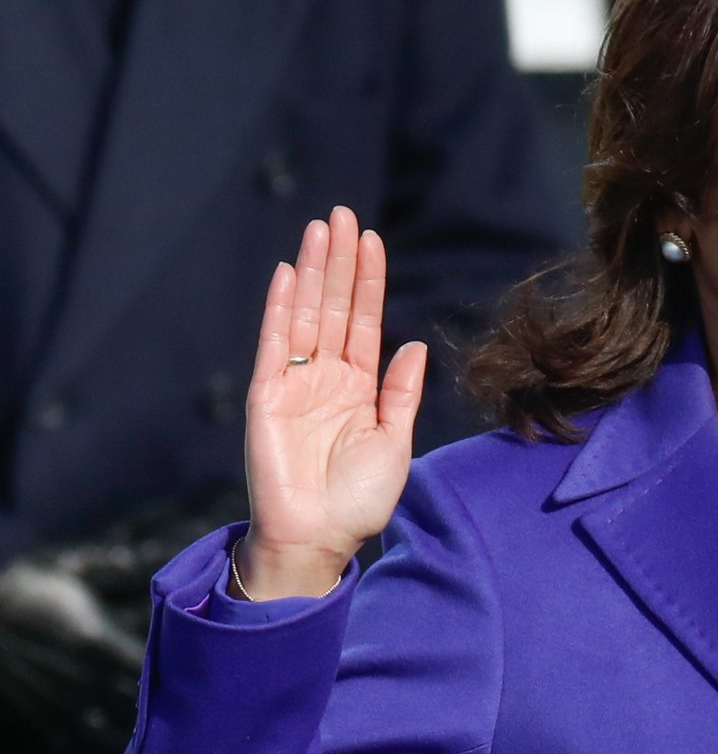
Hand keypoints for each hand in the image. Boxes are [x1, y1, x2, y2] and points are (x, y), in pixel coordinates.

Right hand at [239, 209, 426, 597]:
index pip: (363, 322)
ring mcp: (296, 384)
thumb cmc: (358, 501)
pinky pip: (275, 345)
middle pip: (333, 307)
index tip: (373, 240)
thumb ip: (401, 393)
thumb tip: (413, 344)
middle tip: (344, 214)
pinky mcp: (268, 396)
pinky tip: (290, 273)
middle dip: (340, 262)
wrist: (318, 539)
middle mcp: (327, 379)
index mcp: (359, 388)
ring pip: (306, 316)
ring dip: (314, 272)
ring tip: (321, 228)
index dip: (368, 282)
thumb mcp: (394, 443)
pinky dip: (281, 308)